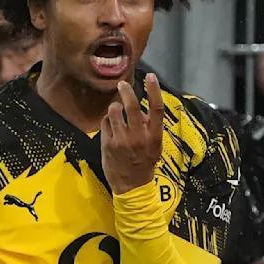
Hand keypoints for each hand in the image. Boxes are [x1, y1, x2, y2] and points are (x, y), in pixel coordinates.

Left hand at [101, 73, 163, 194]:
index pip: (157, 109)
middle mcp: (138, 137)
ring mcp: (122, 141)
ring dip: (114, 106)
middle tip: (122, 84)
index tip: (151, 76)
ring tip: (116, 110)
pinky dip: (107, 120)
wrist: (132, 186)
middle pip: (133, 106)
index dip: (154, 90)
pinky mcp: (108, 144)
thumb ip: (151, 128)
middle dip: (126, 91)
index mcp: (154, 137)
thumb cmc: (145, 163)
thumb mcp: (155, 146)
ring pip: (114, 112)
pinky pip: (105, 123)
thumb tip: (144, 110)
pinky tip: (111, 126)